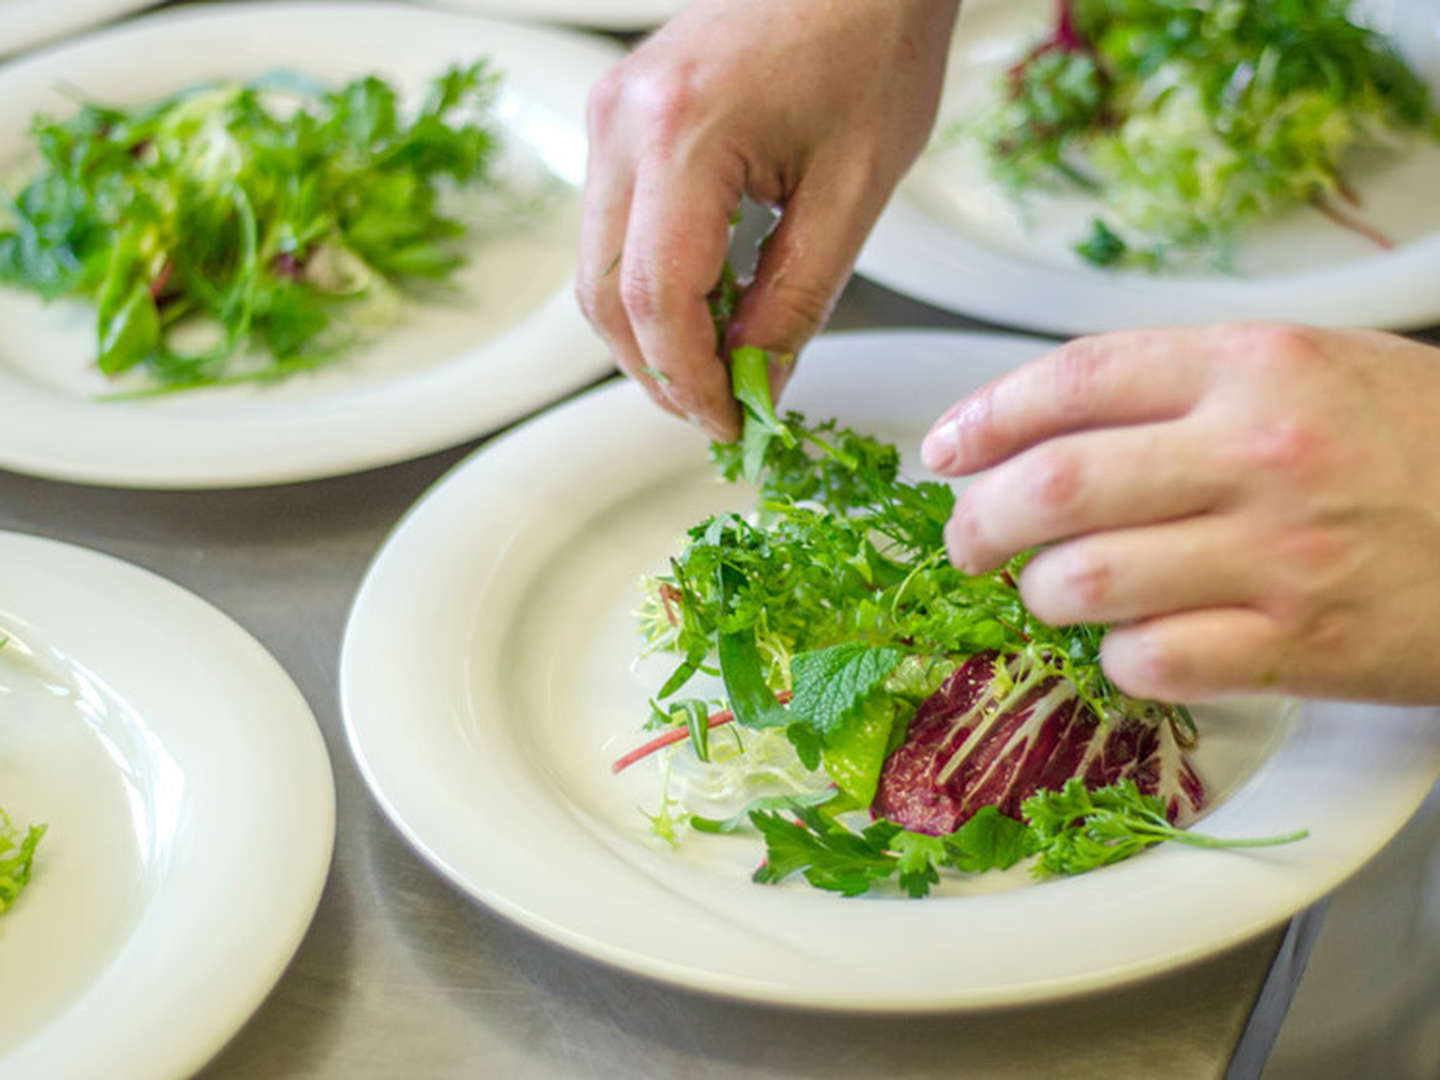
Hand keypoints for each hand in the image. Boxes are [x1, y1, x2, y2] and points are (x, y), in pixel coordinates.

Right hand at [576, 0, 959, 439]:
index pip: (654, 300)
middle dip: (658, 372)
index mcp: (683, 133)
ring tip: (720, 361)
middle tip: (721, 410)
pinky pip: (609, 229)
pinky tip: (706, 303)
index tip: (729, 425)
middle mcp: (623, 122)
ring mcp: (609, 115)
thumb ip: (798, 300)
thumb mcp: (854, 190)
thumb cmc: (872, 42)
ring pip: (593, 270)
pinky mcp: (618, 117)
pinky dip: (647, 285)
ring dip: (649, 334)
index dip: (687, 382)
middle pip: (603, 296)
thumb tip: (758, 385)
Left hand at [920, 325, 1439, 704]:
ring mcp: (1278, 554)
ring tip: (1053, 592)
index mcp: (1254, 364)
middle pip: (1053, 488)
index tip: (944, 450)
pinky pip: (1152, 662)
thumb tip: (1041, 428)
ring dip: (1042, 596)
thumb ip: (1183, 386)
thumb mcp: (1312, 369)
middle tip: (966, 543)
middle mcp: (1257, 451)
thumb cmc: (1420, 443)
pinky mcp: (1300, 645)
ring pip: (1083, 583)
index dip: (986, 417)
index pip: (1075, 378)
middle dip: (978, 523)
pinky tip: (1137, 643)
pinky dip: (1120, 659)